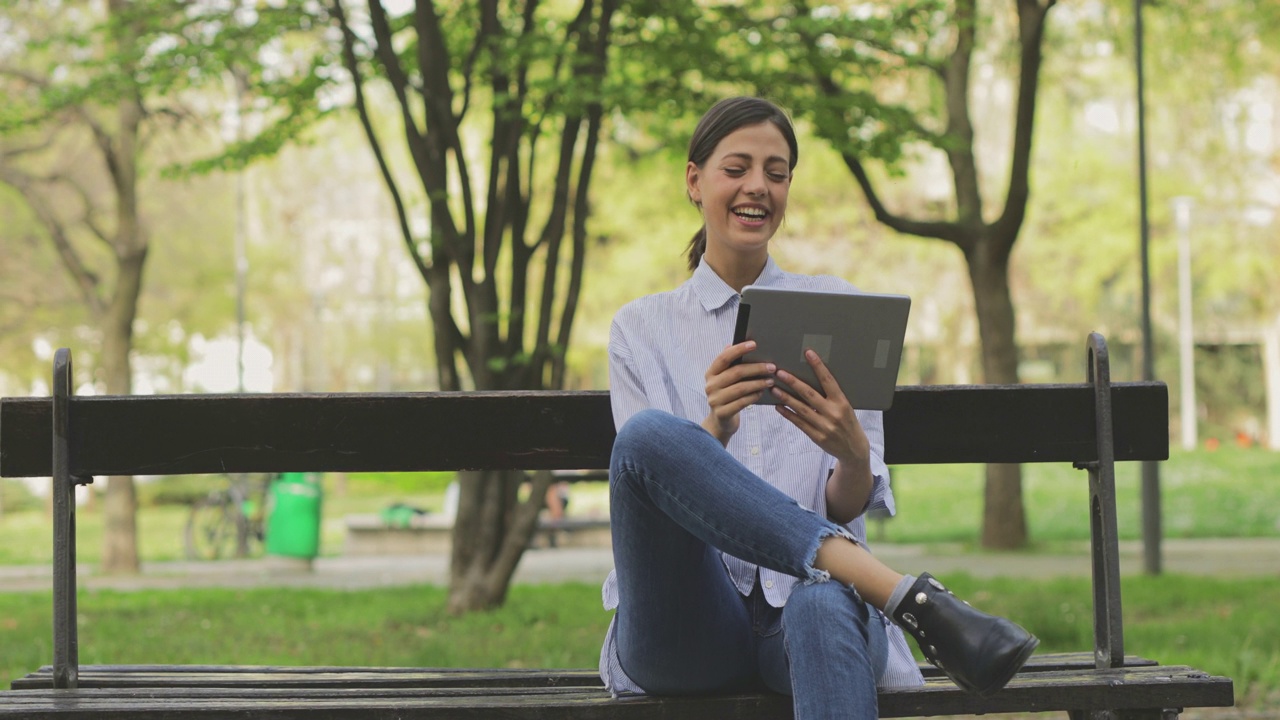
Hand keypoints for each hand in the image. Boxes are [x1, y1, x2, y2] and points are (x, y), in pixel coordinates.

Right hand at [702, 341, 775, 443]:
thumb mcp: (725, 379)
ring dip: (758, 383)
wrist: (720, 421)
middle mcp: (710, 386)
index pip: (723, 358)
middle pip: (736, 372)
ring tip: (770, 380)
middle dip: (756, 368)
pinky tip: (762, 392)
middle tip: (772, 367)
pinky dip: (754, 396)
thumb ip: (729, 364)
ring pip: (741, 388)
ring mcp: (715, 400)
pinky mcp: (722, 413)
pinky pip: (742, 402)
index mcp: (711, 373)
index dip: (738, 349)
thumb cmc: (727, 395)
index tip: (754, 344)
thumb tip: (731, 344)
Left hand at [770, 349, 868, 465]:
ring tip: (773, 388)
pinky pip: (799, 423)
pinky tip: (778, 406)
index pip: (829, 381)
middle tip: (780, 372)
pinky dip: (787, 414)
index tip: (808, 353)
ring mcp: (824, 426)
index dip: (818, 366)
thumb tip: (812, 380)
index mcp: (842, 403)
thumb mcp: (846, 407)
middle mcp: (833, 413)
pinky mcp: (817, 436)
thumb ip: (832, 397)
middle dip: (793, 382)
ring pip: (801, 409)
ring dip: (785, 398)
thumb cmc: (849, 423)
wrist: (854, 449)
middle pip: (809, 394)